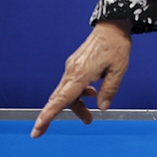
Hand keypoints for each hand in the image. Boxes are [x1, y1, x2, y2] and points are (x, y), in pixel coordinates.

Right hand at [31, 20, 131, 137]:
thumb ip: (109, 90)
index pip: (61, 100)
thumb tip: (102, 107)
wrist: (111, 27)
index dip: (48, 116)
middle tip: (63, 127)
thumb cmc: (116, 46)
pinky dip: (79, 93)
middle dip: (61, 114)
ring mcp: (72, 67)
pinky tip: (92, 93)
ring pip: (68, 92)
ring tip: (90, 116)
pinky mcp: (75, 64)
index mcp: (80, 75)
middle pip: (61, 99)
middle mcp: (72, 72)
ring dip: (77, 105)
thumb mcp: (119, 70)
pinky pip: (72, 84)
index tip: (37, 129)